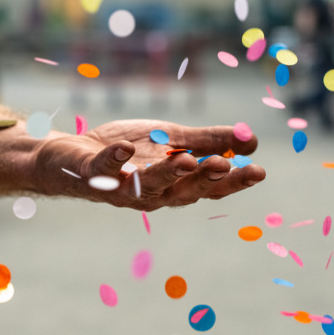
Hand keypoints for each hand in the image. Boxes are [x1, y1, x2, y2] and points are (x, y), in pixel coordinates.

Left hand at [33, 119, 264, 210]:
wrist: (74, 153)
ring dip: (167, 174)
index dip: (233, 181)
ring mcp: (122, 187)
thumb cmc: (127, 152)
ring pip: (148, 186)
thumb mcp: (173, 141)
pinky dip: (114, 161)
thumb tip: (252, 141)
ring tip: (186, 160)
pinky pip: (104, 170)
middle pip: (183, 192)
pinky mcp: (94, 175)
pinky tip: (126, 148)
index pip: (209, 187)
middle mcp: (152, 194)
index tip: (259, 170)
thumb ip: (209, 142)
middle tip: (225, 166)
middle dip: (204, 180)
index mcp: (175, 185)